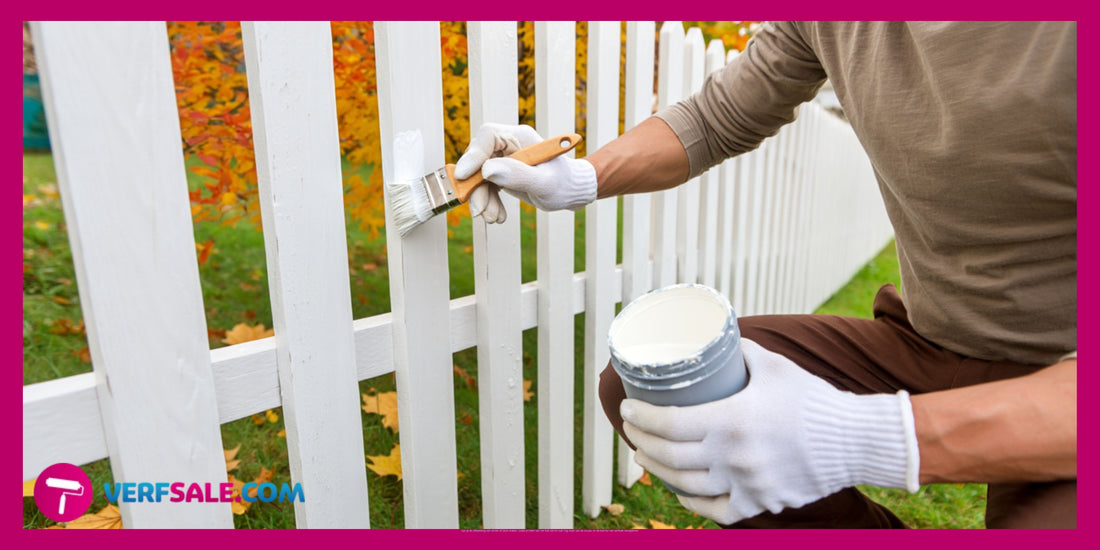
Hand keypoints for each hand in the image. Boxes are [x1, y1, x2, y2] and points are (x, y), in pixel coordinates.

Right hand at [454, 123, 597, 222]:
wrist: (570, 193)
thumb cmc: (564, 184)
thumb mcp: (544, 183)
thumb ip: (518, 175)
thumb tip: (487, 170)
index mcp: (520, 136)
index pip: (488, 136)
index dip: (473, 154)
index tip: (464, 175)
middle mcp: (509, 144)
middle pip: (478, 158)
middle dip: (476, 186)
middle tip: (479, 210)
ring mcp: (503, 158)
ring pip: (478, 175)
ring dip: (481, 198)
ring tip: (493, 218)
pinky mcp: (500, 173)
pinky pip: (485, 186)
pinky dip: (488, 202)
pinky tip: (497, 216)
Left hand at [620, 338, 919, 524]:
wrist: (857, 440)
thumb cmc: (814, 398)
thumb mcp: (772, 365)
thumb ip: (738, 351)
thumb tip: (711, 336)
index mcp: (733, 419)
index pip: (668, 422)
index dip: (640, 416)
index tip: (627, 408)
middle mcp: (734, 456)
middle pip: (669, 455)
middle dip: (641, 441)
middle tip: (631, 429)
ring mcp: (747, 484)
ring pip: (685, 484)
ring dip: (657, 470)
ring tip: (644, 455)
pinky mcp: (761, 503)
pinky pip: (715, 510)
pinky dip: (691, 501)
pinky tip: (678, 489)